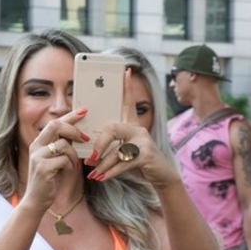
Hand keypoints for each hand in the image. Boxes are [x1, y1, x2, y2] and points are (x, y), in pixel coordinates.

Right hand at [21, 109, 88, 210]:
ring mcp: (38, 157)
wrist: (37, 200)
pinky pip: (64, 160)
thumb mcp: (54, 160)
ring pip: (63, 144)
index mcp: (39, 143)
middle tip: (85, 138)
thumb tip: (78, 134)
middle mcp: (36, 147)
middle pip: (55, 125)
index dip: (69, 116)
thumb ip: (61, 147)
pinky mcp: (43, 168)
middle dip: (73, 129)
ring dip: (73, 155)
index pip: (54, 122)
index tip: (82, 111)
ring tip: (73, 165)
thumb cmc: (49, 180)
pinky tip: (68, 172)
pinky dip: (70, 165)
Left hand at [83, 69, 177, 185]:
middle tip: (89, 158)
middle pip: (112, 128)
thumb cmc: (139, 162)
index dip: (126, 87)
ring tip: (93, 174)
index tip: (125, 71)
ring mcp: (143, 141)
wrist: (161, 176)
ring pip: (116, 151)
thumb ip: (111, 147)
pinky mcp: (146, 155)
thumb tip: (89, 154)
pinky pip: (123, 163)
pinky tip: (101, 178)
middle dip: (98, 144)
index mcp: (132, 125)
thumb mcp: (124, 151)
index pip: (128, 102)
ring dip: (102, 165)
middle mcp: (138, 129)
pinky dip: (110, 172)